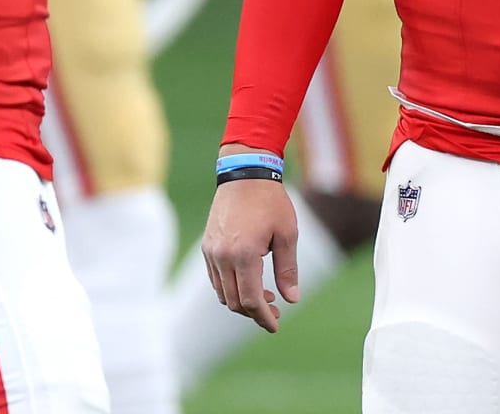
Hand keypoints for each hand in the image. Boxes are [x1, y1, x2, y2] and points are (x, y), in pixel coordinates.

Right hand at [200, 169, 298, 332]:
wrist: (245, 174)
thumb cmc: (271, 202)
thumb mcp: (287, 234)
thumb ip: (287, 269)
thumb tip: (291, 300)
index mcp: (243, 255)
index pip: (249, 300)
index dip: (262, 317)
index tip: (275, 325)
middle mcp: (221, 257)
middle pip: (233, 301)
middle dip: (254, 312)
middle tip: (276, 311)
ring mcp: (211, 252)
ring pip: (221, 292)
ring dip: (241, 301)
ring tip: (266, 296)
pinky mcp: (207, 246)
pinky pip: (216, 278)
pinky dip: (230, 287)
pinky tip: (249, 282)